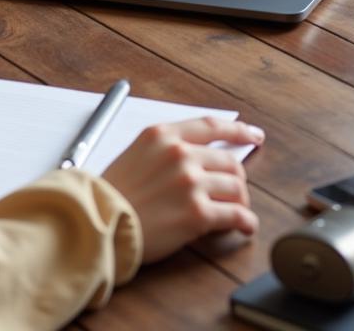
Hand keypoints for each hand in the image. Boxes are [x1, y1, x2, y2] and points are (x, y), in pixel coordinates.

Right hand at [102, 116, 263, 263]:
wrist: (99, 220)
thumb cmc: (114, 192)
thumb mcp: (137, 152)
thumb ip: (167, 149)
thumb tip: (201, 157)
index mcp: (163, 134)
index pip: (211, 125)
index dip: (238, 130)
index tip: (254, 135)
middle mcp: (179, 153)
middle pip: (229, 161)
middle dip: (236, 179)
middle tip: (233, 193)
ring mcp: (190, 182)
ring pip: (237, 188)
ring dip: (240, 202)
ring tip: (234, 212)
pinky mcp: (197, 213)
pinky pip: (238, 216)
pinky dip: (246, 223)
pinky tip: (244, 228)